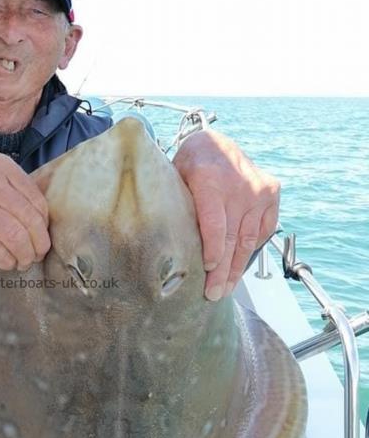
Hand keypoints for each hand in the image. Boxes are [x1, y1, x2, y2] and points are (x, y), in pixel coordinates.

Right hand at [0, 153, 50, 270]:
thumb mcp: (2, 196)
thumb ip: (25, 201)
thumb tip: (56, 226)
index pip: (36, 199)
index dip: (44, 225)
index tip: (40, 238)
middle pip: (28, 218)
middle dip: (37, 244)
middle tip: (35, 256)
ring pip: (15, 236)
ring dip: (24, 256)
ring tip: (22, 262)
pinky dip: (7, 261)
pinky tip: (5, 262)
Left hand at [173, 129, 279, 300]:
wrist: (215, 144)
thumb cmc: (188, 166)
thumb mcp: (175, 179)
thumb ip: (176, 207)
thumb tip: (167, 247)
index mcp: (211, 181)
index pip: (215, 225)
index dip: (212, 252)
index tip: (207, 271)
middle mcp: (240, 186)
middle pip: (231, 239)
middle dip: (222, 271)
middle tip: (214, 294)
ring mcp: (259, 190)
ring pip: (247, 240)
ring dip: (237, 268)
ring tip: (226, 288)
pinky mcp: (271, 193)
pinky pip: (262, 230)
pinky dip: (250, 249)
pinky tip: (239, 267)